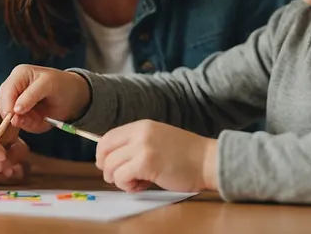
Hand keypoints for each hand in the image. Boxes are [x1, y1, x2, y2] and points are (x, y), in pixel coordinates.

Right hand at [0, 65, 90, 132]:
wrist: (73, 97)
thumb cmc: (62, 85)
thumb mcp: (49, 85)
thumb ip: (31, 96)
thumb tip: (15, 110)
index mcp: (18, 75)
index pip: (6, 92)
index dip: (8, 107)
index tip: (14, 119)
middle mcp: (13, 88)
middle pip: (3, 106)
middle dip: (15, 116)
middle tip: (32, 119)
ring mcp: (16, 102)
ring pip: (10, 117)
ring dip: (24, 121)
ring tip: (40, 117)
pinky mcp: (21, 114)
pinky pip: (20, 124)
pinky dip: (29, 125)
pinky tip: (40, 119)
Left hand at [96, 120, 217, 192]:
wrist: (208, 161)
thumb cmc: (186, 155)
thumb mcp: (157, 139)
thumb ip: (136, 144)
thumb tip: (112, 159)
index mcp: (141, 126)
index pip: (107, 138)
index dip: (102, 154)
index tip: (107, 166)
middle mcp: (139, 133)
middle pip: (104, 152)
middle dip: (108, 169)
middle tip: (121, 178)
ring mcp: (142, 147)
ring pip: (111, 166)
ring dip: (120, 180)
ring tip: (137, 182)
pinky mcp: (147, 163)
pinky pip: (122, 177)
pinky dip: (128, 185)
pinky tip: (143, 185)